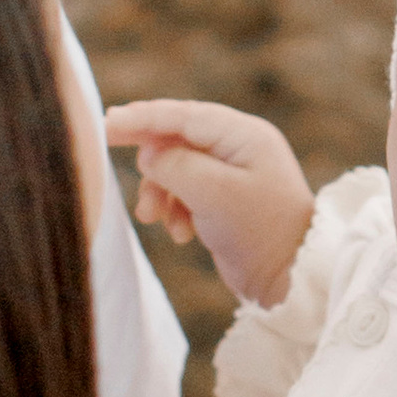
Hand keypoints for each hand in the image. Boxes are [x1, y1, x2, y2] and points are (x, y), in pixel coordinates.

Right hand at [102, 98, 313, 309]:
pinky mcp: (226, 201)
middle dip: (149, 155)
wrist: (290, 280)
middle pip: (179, 137)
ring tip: (151, 216)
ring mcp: (234, 174)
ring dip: (159, 190)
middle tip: (106, 145)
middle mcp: (240, 148)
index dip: (143, 117)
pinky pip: (187, 192)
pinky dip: (175, 208)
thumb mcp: (213, 194)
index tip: (107, 122)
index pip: (184, 116)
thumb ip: (175, 166)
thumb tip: (148, 154)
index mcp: (245, 135)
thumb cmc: (260, 233)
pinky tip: (181, 233)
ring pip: (178, 168)